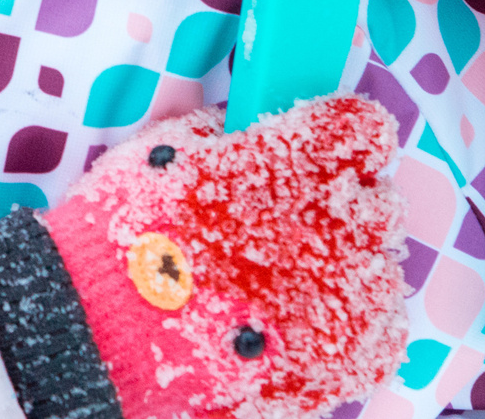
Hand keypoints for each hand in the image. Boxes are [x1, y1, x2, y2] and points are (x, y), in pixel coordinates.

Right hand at [0, 94, 407, 418]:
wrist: (104, 325)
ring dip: (343, 268)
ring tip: (283, 283)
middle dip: (341, 206)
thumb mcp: (164, 148)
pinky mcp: (344, 360)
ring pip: (380, 270)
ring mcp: (347, 298)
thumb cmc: (126, 227)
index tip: (316, 145)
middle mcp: (337, 225)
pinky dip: (344, 326)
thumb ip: (220, 128)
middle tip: (289, 221)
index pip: (361, 129)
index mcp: (297, 161)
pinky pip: (376, 333)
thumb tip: (241, 123)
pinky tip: (295, 323)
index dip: (338, 136)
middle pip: (378, 203)